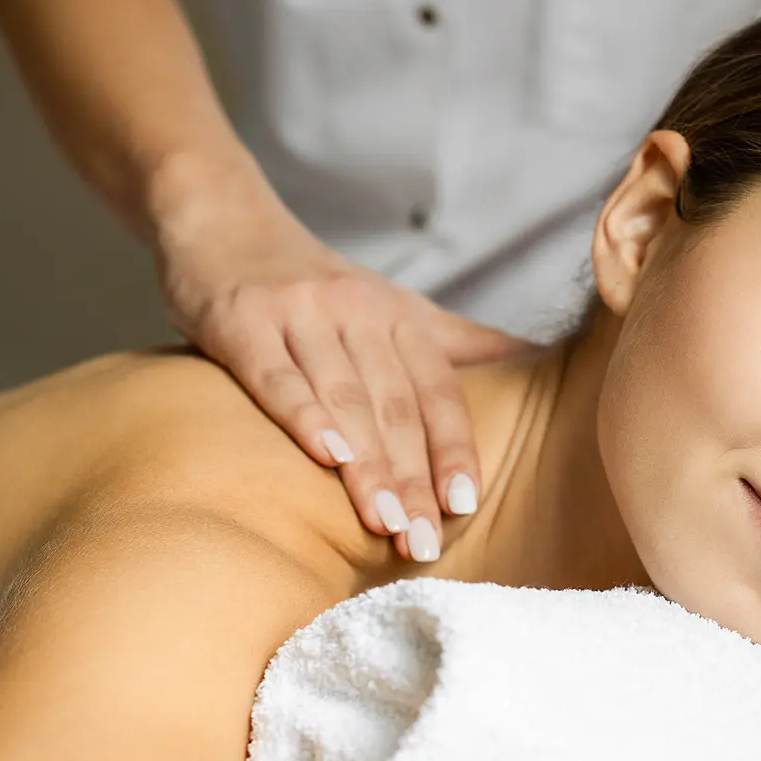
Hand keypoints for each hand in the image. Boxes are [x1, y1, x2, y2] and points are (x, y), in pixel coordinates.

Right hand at [157, 196, 536, 560]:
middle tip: (422, 543)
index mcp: (397, 316)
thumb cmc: (313, 279)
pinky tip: (326, 457)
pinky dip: (304, 415)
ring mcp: (300, 314)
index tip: (465, 506)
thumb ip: (458, 340)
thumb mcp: (391, 303)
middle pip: (395, 406)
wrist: (222, 217)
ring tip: (386, 523)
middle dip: (413, 478)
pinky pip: (277, 375)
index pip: (437, 392)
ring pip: (344, 398)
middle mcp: (357, 312)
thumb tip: (539, 359)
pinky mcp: (243, 320)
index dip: (453, 448)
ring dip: (368, 464)